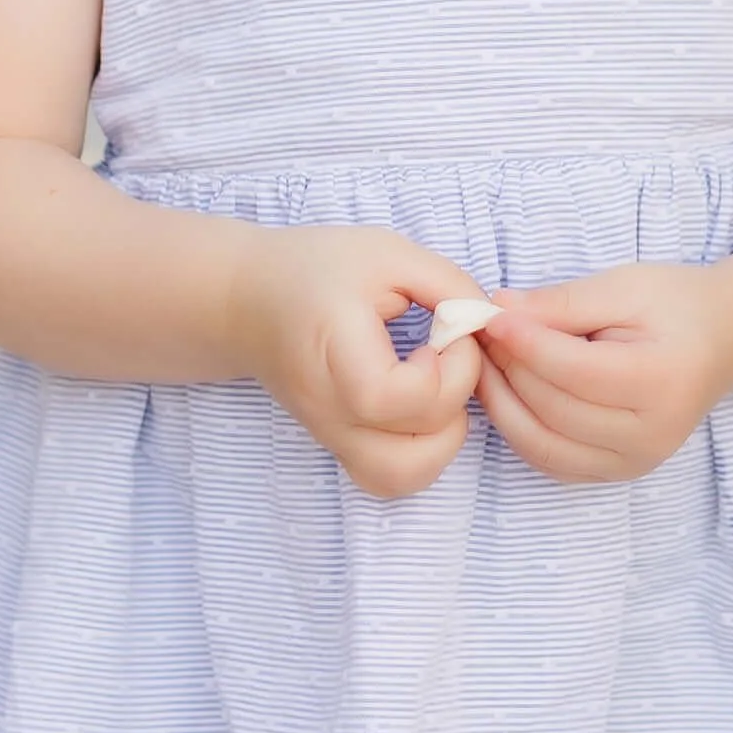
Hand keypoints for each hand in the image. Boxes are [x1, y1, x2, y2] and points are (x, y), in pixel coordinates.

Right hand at [231, 225, 487, 498]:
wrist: (244, 297)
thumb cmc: (313, 268)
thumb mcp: (387, 253)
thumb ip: (447, 285)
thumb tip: (489, 324)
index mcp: (336, 355)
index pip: (409, 398)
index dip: (451, 367)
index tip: (446, 329)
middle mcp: (329, 409)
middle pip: (410, 453)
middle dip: (454, 404)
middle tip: (446, 358)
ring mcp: (330, 434)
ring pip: (400, 479)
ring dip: (441, 441)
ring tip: (437, 391)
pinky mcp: (336, 444)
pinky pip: (385, 478)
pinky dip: (418, 457)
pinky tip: (419, 410)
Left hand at [474, 264, 732, 484]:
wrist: (724, 341)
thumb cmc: (676, 305)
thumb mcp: (624, 286)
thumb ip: (563, 302)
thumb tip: (500, 310)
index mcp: (660, 381)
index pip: (573, 370)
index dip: (523, 342)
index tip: (489, 315)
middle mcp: (651, 434)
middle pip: (553, 408)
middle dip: (507, 369)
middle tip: (482, 333)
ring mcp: (636, 461)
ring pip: (543, 444)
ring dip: (503, 404)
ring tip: (487, 362)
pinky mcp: (619, 473)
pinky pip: (551, 461)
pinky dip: (519, 430)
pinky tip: (507, 393)